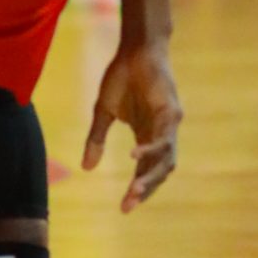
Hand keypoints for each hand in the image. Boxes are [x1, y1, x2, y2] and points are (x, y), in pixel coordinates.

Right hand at [82, 38, 181, 210]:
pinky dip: (149, 148)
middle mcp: (161, 135)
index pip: (145, 171)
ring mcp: (169, 124)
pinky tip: (132, 155)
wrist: (135, 50)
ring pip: (165, 160)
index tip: (123, 208)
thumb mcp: (103, 112)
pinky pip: (163, 137)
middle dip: (144, 190)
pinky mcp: (171, 112)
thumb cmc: (122, 77)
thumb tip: (86, 168)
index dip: (137, 190)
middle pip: (158, 172)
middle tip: (127, 207)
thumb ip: (96, 139)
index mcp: (147, 136)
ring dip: (150, 177)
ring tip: (132, 190)